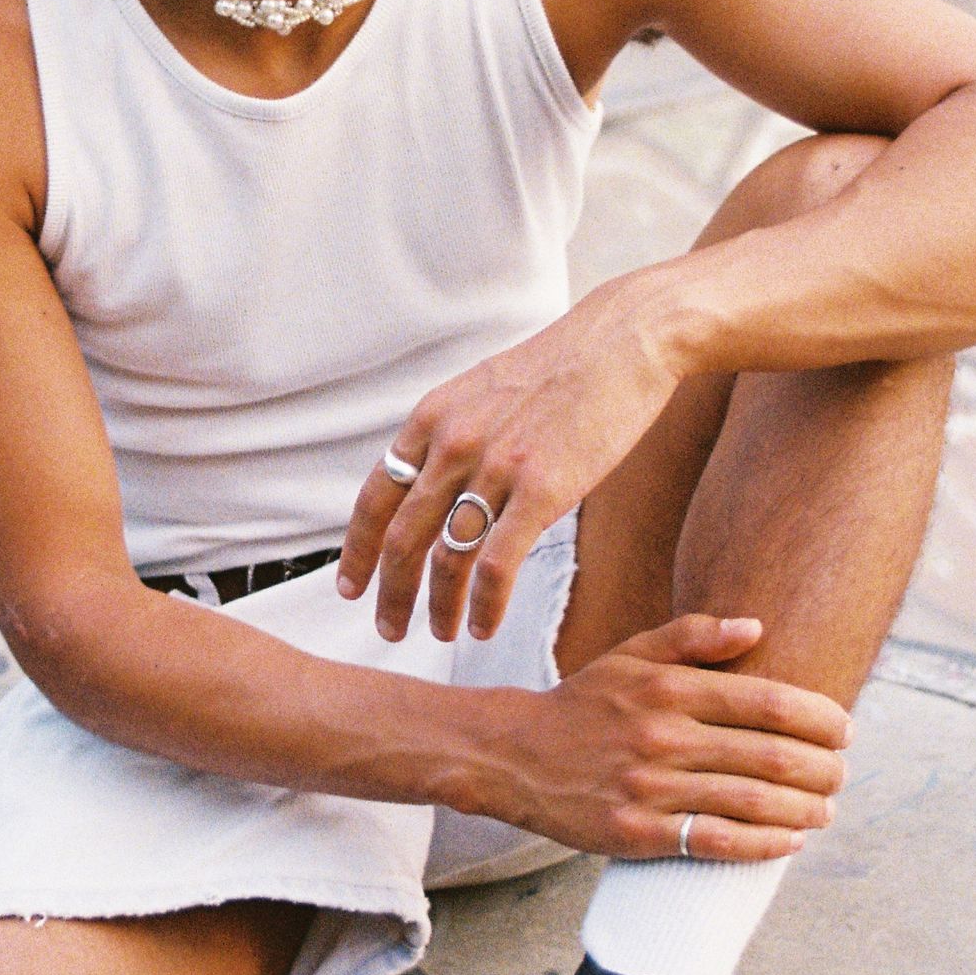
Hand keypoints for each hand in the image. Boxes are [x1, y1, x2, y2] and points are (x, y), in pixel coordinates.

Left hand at [339, 277, 688, 641]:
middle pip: (400, 537)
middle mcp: (452, 443)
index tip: (350, 587)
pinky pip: (496, 566)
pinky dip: (484, 606)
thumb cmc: (563, 367)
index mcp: (432, 419)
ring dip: (436, 608)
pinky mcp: (542, 490)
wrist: (624, 340)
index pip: (375, 497)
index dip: (356, 549)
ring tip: (440, 634)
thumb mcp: (484, 391)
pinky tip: (484, 627)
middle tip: (389, 630)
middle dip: (389, 592)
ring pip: (445, 559)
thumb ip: (453, 436)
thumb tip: (435, 484)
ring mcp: (495, 467)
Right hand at [470, 613, 848, 861]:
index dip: (820, 718)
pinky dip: (765, 843)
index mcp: (667, 689)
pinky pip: (718, 842)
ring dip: (805, 809)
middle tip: (840, 775)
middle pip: (771, 756)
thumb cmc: (585, 704)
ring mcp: (649, 788)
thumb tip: (756, 627)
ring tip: (825, 809)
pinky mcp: (637, 833)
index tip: (844, 730)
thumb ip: (693, 636)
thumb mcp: (631, 655)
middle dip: (823, 769)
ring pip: (752, 802)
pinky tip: (790, 840)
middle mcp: (661, 736)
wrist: (515, 757)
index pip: (767, 701)